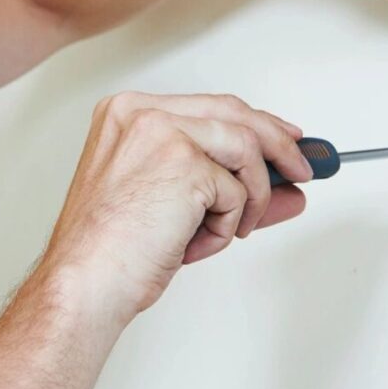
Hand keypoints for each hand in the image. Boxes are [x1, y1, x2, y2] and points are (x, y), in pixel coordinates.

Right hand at [44, 92, 312, 320]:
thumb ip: (226, 185)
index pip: (209, 107)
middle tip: (301, 170)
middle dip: (278, 144)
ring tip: (227, 231)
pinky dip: (226, 225)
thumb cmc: (111, 251)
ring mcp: (161, 132)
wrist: (86, 281)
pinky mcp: (183, 162)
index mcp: (126, 114)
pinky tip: (194, 242)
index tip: (282, 138)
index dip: (254, 124)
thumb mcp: (173, 205)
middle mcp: (141, 113)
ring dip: (251, 198)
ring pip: (245, 149)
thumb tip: (286, 186)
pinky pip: (236, 191)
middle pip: (235, 113)